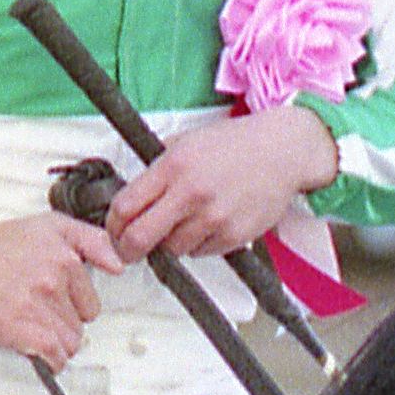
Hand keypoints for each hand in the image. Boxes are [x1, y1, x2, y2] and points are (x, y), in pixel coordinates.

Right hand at [0, 202, 119, 365]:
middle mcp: (53, 277)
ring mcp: (37, 304)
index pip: (91, 300)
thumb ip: (90, 240)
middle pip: (82, 324)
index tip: (59, 303)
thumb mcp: (48, 226)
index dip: (74, 305)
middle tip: (40, 314)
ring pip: (70, 342)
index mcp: (65, 255)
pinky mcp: (20, 328)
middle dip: (64, 323)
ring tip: (34, 329)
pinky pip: (54, 357)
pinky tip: (40, 353)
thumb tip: (118, 265)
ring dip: (55, 343)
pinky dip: (51, 361)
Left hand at [108, 102, 336, 262]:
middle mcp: (191, 194)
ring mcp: (212, 218)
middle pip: (139, 239)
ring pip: (171, 249)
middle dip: (127, 250)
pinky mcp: (231, 236)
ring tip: (185, 221)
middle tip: (128, 250)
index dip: (112, 225)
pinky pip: (199, 252)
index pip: (125, 207)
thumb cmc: (237, 145)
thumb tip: (132, 197)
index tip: (114, 230)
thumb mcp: (187, 142)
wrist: (282, 152)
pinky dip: (197, 243)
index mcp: (173, 166)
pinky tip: (208, 222)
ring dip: (169, 241)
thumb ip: (158, 169)